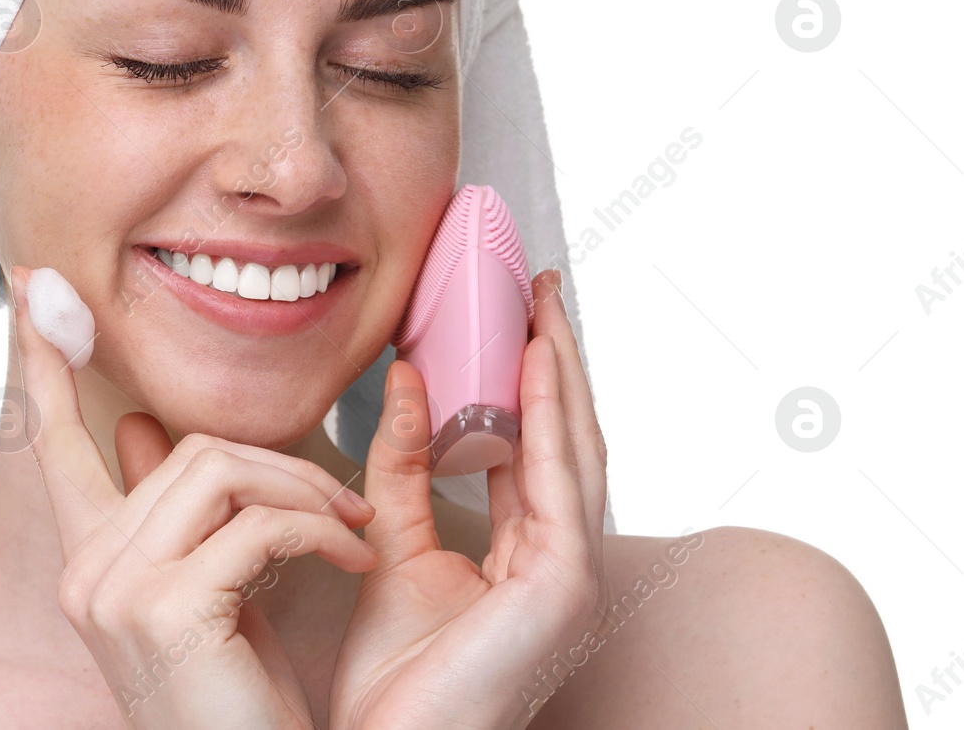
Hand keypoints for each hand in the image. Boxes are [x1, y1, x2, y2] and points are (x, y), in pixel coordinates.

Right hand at [7, 264, 380, 728]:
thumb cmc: (246, 704)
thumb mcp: (212, 595)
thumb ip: (183, 515)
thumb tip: (143, 427)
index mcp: (93, 563)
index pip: (54, 443)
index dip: (45, 366)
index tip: (34, 292)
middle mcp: (87, 572)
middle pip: (188, 445)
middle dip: (283, 463)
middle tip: (345, 503)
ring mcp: (114, 589)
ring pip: (221, 467)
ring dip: (309, 494)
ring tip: (352, 534)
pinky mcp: (162, 607)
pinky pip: (259, 522)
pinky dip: (322, 535)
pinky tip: (352, 563)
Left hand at [328, 269, 608, 729]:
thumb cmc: (393, 678)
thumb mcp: (387, 543)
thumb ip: (399, 464)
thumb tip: (406, 377)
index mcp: (527, 556)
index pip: (534, 448)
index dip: (527, 379)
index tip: (511, 313)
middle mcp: (562, 560)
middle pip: (567, 437)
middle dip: (555, 358)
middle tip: (536, 285)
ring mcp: (573, 574)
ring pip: (577, 446)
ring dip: (561, 369)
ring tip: (541, 301)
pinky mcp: (564, 584)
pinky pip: (559, 478)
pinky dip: (550, 414)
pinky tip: (535, 359)